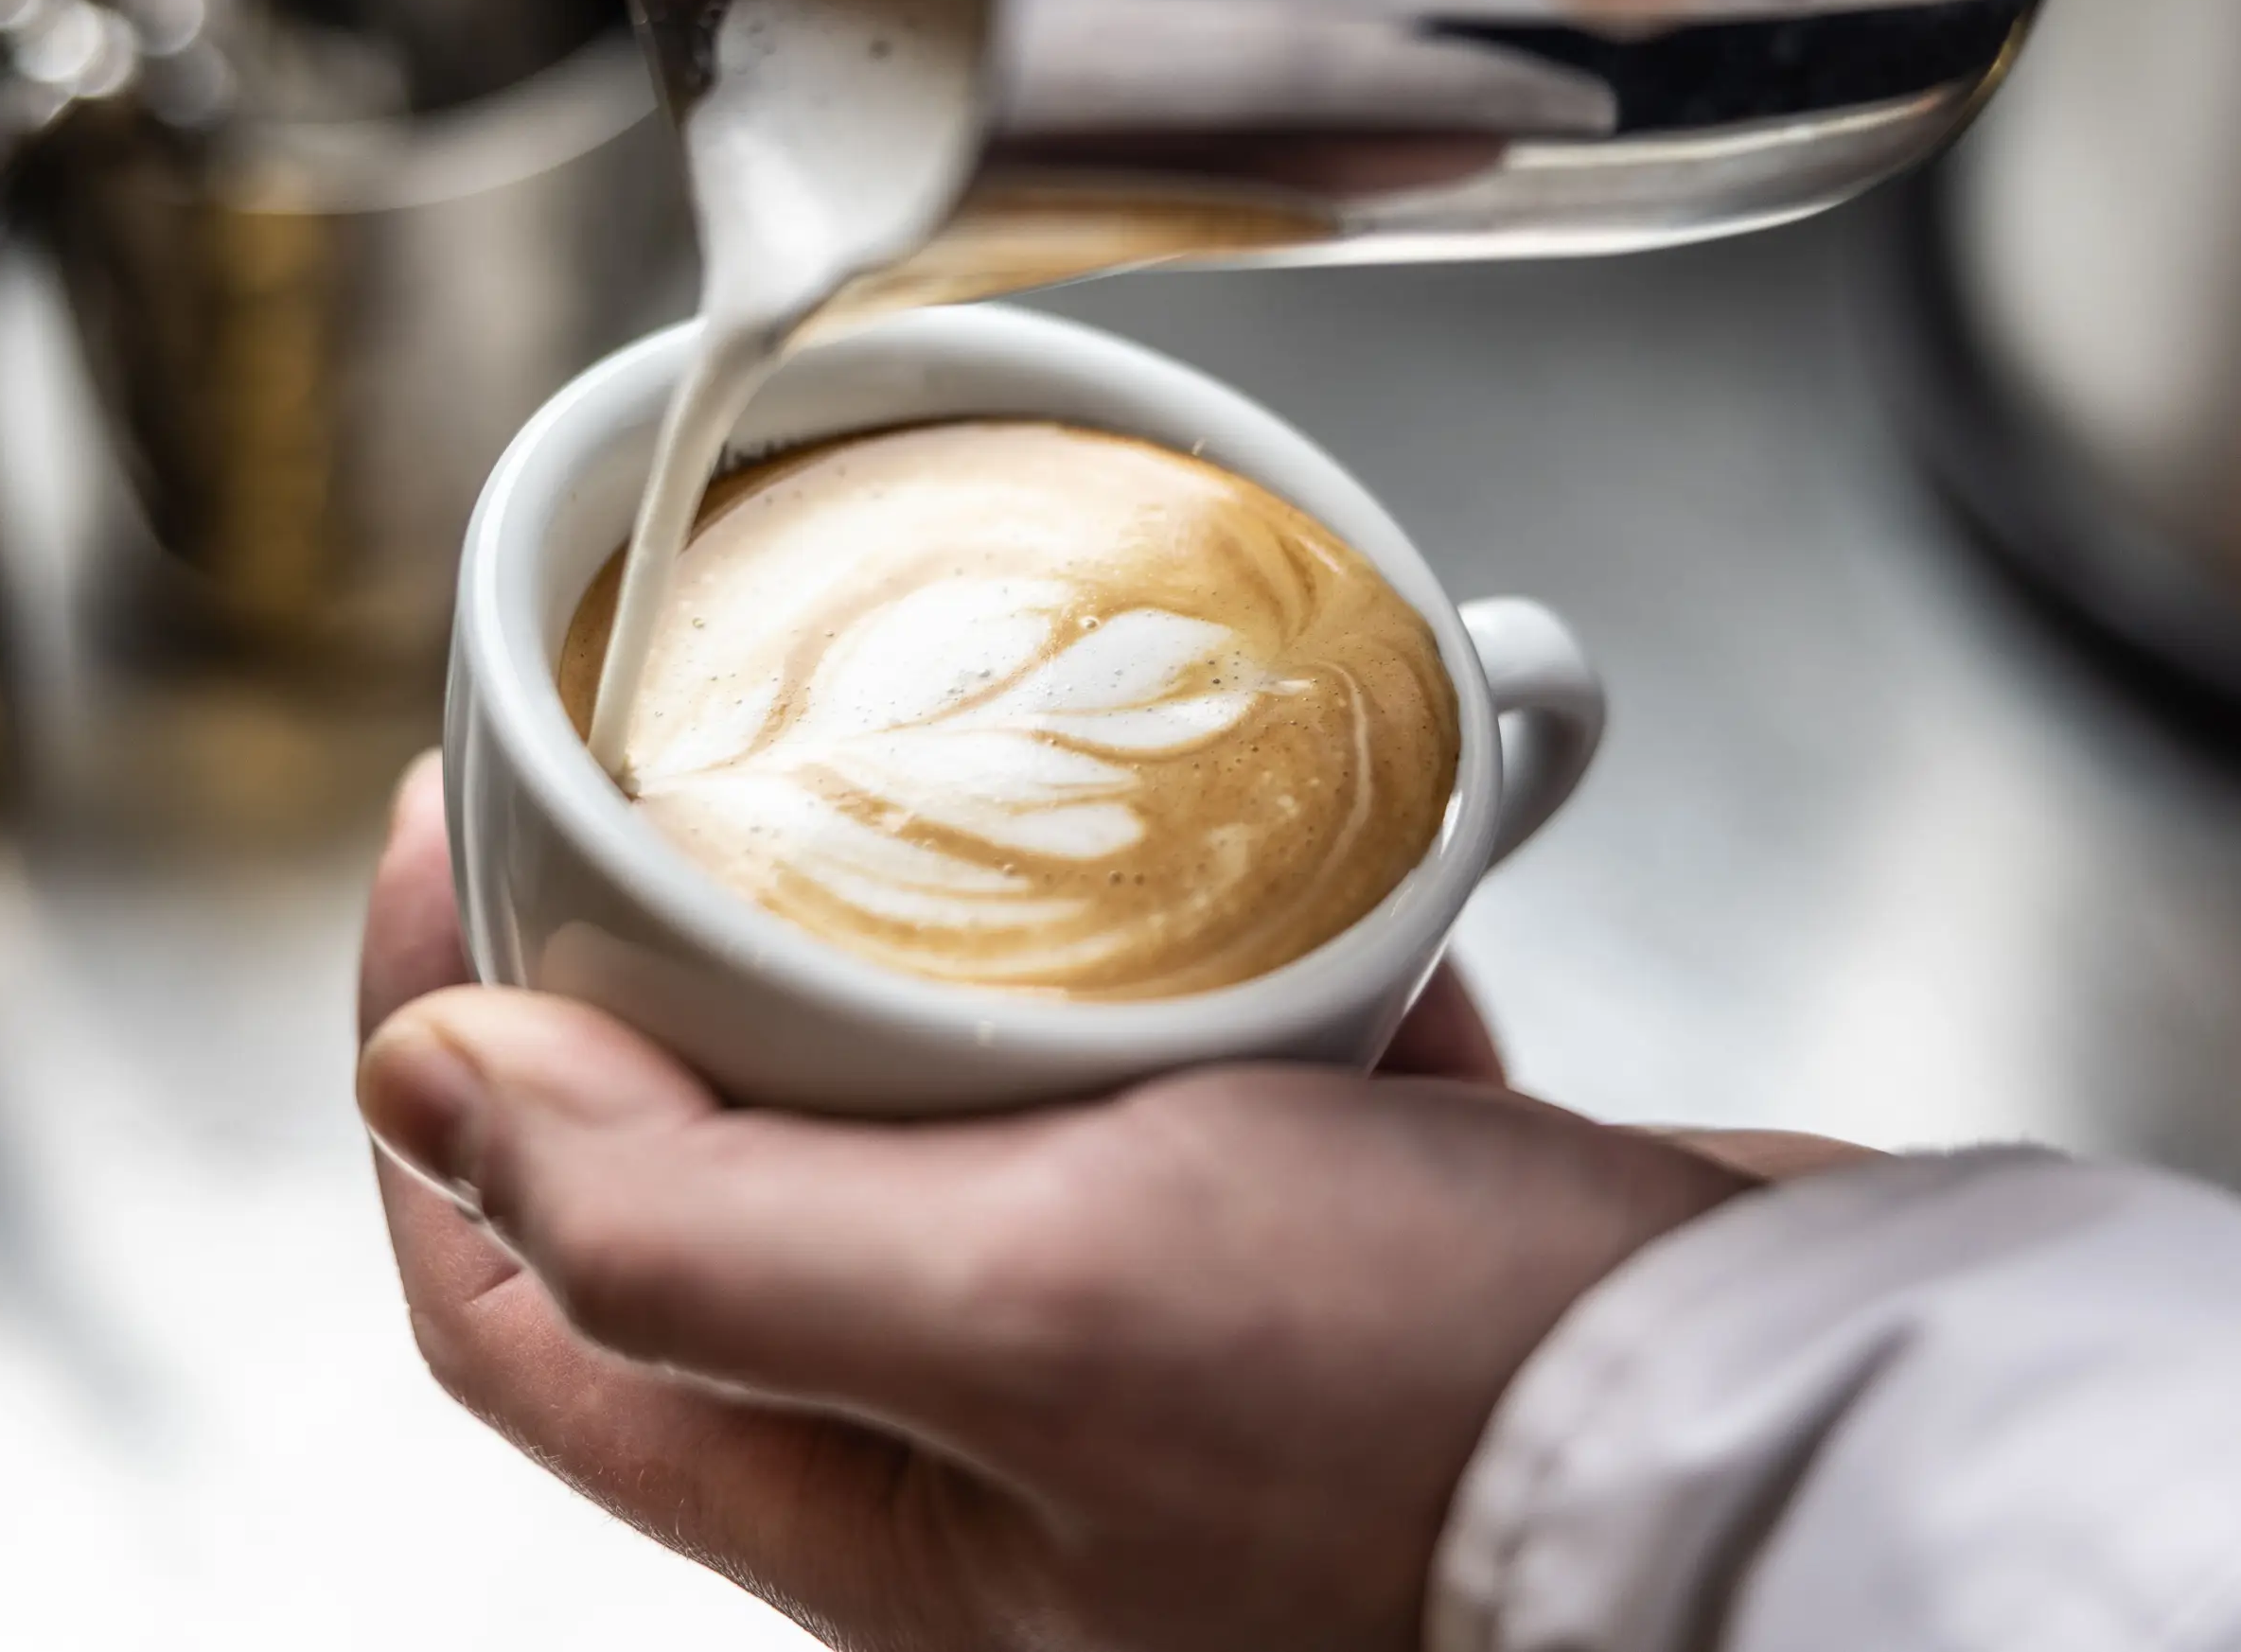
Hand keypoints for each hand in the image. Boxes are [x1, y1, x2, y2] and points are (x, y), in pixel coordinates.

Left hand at [357, 757, 1860, 1650]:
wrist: (1809, 1450)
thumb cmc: (1439, 1433)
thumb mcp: (1028, 1315)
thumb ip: (700, 1234)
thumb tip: (431, 1098)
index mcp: (864, 1505)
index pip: (520, 1296)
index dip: (441, 1064)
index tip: (454, 823)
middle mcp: (993, 1441)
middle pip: (727, 1167)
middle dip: (676, 954)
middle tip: (667, 735)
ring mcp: (1169, 1340)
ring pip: (972, 1094)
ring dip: (957, 930)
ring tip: (950, 748)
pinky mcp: (1341, 1247)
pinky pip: (1213, 1064)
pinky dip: (1220, 947)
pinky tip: (1274, 843)